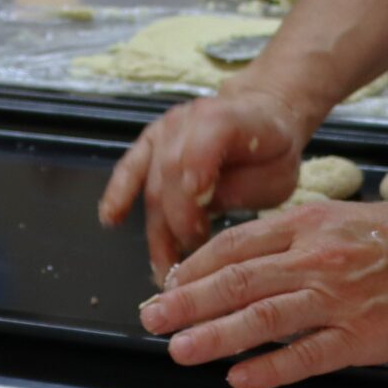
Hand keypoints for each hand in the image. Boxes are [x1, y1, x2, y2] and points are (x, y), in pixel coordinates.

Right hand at [98, 84, 311, 280]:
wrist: (261, 117)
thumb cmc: (272, 154)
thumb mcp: (277, 175)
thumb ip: (242, 188)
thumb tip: (203, 205)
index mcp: (231, 117)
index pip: (209, 135)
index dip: (199, 168)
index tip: (199, 207)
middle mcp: (191, 117)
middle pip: (173, 170)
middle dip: (180, 220)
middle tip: (192, 262)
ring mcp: (166, 128)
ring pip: (153, 180)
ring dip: (158, 229)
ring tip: (165, 270)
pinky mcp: (149, 142)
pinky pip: (130, 168)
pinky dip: (119, 193)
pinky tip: (110, 218)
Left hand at [139, 199, 387, 387]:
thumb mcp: (340, 217)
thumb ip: (291, 237)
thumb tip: (239, 258)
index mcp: (308, 224)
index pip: (235, 245)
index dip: (194, 267)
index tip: (167, 284)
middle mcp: (315, 258)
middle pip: (236, 281)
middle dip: (186, 302)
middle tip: (150, 319)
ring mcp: (337, 298)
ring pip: (261, 318)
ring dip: (213, 335)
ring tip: (179, 350)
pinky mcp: (360, 336)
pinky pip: (305, 356)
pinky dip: (269, 368)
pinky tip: (240, 378)